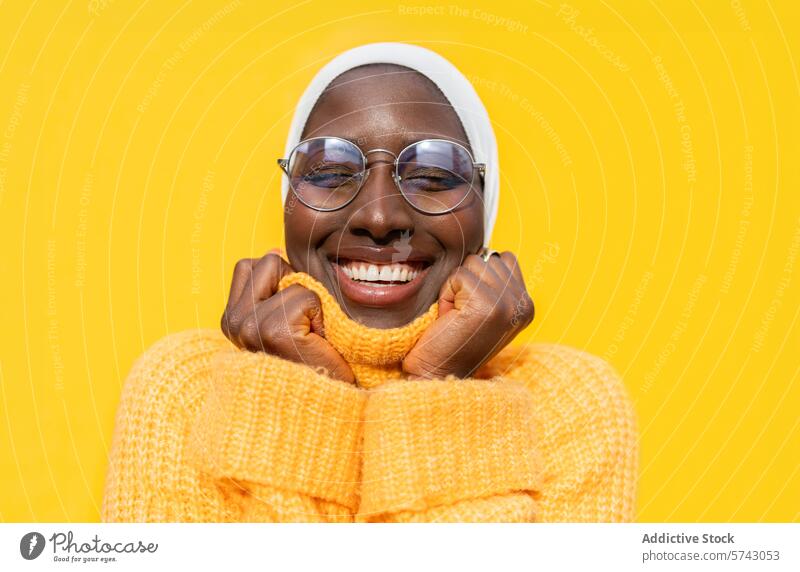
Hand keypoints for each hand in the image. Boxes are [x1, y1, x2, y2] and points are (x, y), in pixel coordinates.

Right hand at [220, 250, 354, 382]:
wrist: (325, 404)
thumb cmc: (311, 360)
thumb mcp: (282, 318)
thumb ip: (273, 286)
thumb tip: (274, 250)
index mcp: (231, 319)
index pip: (250, 265)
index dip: (281, 281)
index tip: (291, 319)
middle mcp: (234, 322)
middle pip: (269, 262)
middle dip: (295, 286)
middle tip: (302, 327)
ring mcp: (250, 326)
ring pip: (292, 278)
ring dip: (311, 304)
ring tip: (309, 337)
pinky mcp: (274, 331)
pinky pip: (307, 295)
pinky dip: (320, 316)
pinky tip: (316, 344)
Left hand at [402, 251, 533, 378]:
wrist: (438, 373)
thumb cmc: (454, 341)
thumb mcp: (485, 310)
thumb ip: (494, 284)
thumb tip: (487, 251)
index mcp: (526, 306)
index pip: (505, 259)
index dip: (480, 277)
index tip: (474, 307)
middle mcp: (522, 303)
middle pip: (487, 259)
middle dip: (467, 282)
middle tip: (463, 314)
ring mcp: (506, 303)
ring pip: (472, 264)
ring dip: (455, 288)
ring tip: (456, 316)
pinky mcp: (485, 303)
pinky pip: (458, 275)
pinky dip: (446, 294)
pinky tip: (450, 318)